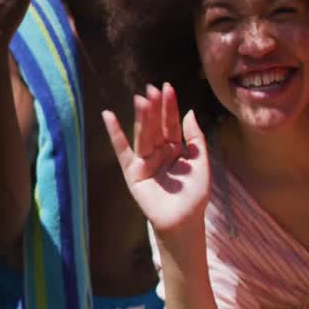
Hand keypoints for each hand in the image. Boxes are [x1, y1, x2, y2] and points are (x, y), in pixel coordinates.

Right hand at [103, 83, 210, 241]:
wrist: (184, 221)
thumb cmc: (195, 195)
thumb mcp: (200, 162)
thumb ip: (195, 137)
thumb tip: (189, 111)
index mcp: (176, 149)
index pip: (171, 123)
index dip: (169, 106)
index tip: (167, 87)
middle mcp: (159, 152)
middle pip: (156, 126)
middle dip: (154, 108)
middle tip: (151, 89)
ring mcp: (144, 161)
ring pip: (143, 134)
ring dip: (141, 117)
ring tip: (140, 98)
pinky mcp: (132, 172)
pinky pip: (122, 150)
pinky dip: (114, 134)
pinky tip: (108, 116)